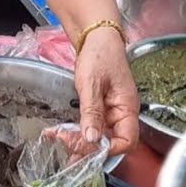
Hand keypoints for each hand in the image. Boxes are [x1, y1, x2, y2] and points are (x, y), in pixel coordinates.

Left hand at [71, 25, 139, 154]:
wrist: (95, 37)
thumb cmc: (100, 54)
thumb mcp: (92, 83)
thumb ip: (92, 112)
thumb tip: (91, 138)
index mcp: (127, 108)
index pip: (126, 141)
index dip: (108, 149)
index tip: (85, 146)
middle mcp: (121, 114)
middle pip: (110, 143)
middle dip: (87, 147)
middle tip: (64, 142)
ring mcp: (110, 112)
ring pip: (98, 137)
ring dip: (78, 141)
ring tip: (58, 138)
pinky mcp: (100, 109)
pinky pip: (91, 127)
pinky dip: (76, 132)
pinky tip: (62, 132)